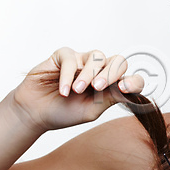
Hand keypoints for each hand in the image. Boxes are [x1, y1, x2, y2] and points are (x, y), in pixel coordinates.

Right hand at [10, 47, 143, 131]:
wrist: (36, 113)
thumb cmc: (64, 112)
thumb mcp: (92, 111)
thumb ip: (111, 99)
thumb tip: (129, 90)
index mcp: (111, 85)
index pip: (131, 78)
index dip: (133, 81)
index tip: (126, 88)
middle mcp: (100, 70)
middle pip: (118, 62)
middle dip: (110, 74)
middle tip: (97, 88)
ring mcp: (83, 61)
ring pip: (97, 57)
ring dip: (88, 74)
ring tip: (76, 90)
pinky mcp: (65, 56)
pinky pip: (72, 59)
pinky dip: (68, 75)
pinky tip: (64, 90)